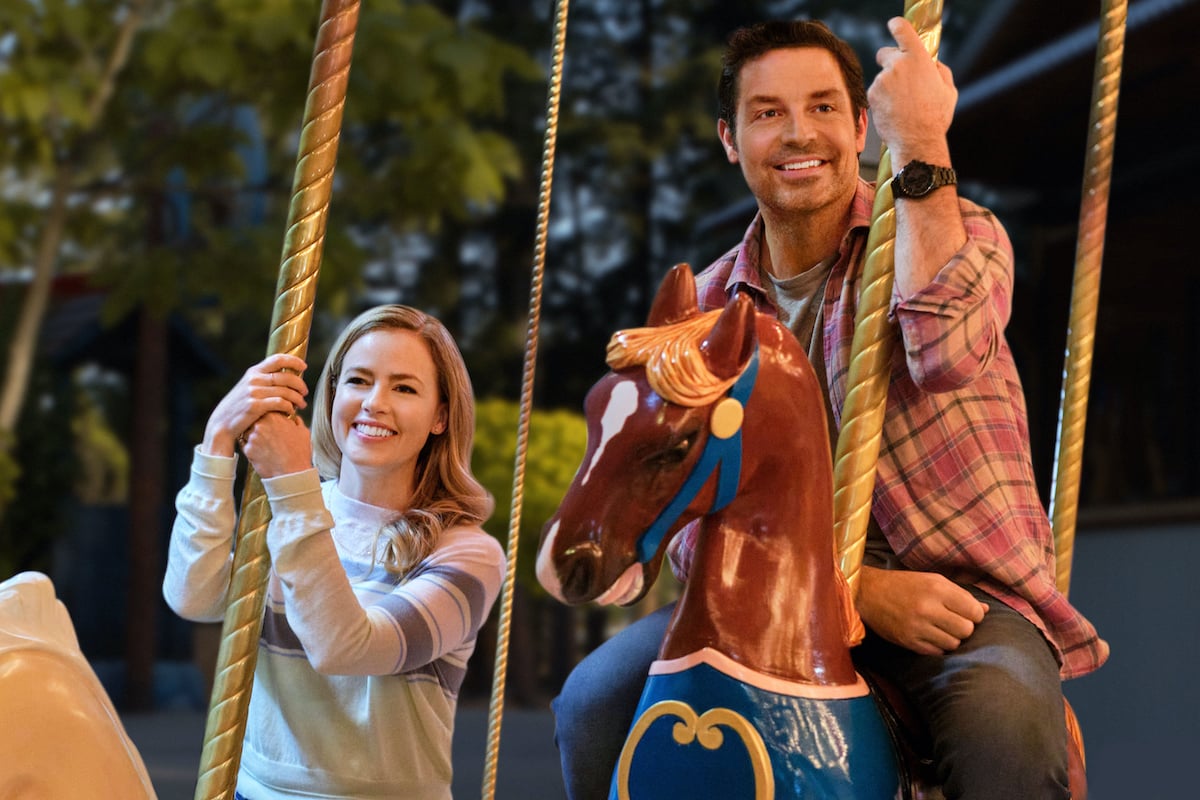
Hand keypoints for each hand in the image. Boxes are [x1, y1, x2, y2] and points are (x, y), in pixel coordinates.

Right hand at [201, 353, 307, 457]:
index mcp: (253, 372)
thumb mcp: (247, 388)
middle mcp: (254, 379)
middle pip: (286, 377)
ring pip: (285, 391)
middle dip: (300, 384)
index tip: (304, 366)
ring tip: (302, 404)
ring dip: (298, 398)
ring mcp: (254, 392)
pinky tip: (292, 411)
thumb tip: (284, 376)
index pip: (277, 359)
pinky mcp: (255, 406)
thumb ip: (262, 380)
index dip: (294, 361)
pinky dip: (289, 407)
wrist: (221, 423)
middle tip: (305, 392)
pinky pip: (280, 403)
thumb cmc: (238, 407)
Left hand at [239, 408, 312, 478]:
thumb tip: (292, 417)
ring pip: (249, 430)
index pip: (267, 408)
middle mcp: (261, 424)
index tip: (274, 421)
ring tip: (266, 444)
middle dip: (261, 424)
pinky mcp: (247, 449)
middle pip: (256, 418)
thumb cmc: (299, 453)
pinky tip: (262, 452)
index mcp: (275, 416)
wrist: (292, 474)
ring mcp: (252, 437)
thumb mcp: (303, 431)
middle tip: (269, 433)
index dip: (270, 414)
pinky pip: (246, 444)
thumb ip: (295, 420)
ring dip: (254, 434)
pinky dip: (252, 446)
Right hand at [857, 566, 987, 655]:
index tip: (965, 612)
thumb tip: (985, 610)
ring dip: (950, 637)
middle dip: (963, 627)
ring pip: (953, 644)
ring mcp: (917, 627)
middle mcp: (928, 608)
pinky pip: (937, 652)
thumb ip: (960, 594)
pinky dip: (937, 645)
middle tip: (952, 621)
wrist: (868, 593)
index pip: (974, 612)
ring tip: (938, 627)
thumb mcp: (932, 580)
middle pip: (966, 630)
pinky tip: (928, 634)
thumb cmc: (904, 584)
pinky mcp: (908, 642)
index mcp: (937, 589)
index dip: (974, 614)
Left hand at [868, 17, 957, 165]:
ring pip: (882, 77)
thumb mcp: (948, 90)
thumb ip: (939, 70)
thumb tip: (932, 64)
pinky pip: (876, 92)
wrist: (917, 140)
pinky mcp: (872, 94)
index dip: (897, 26)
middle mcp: (897, 65)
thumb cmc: (935, 117)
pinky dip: (882, 99)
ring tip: (903, 104)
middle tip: (900, 79)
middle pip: (885, 53)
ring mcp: (882, 79)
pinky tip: (894, 111)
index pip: (902, 29)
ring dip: (888, 85)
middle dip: (891, 62)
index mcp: (918, 58)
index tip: (895, 26)